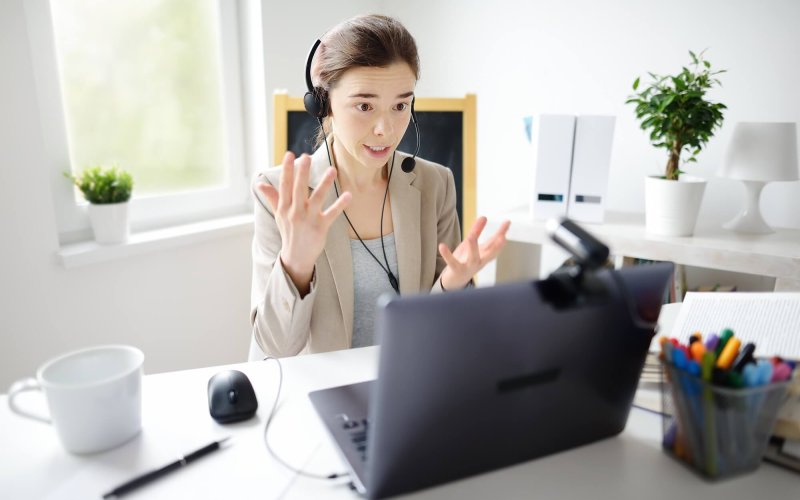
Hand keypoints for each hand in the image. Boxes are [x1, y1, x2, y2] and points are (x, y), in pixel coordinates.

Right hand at [258, 152, 350, 292]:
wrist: (296, 257)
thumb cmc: (289, 232)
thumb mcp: (278, 215)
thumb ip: (272, 197)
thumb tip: (259, 183)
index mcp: (284, 207)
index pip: (285, 185)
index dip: (287, 170)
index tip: (289, 154)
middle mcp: (295, 212)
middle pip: (298, 189)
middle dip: (302, 172)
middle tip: (306, 157)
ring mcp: (308, 220)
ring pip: (317, 198)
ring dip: (324, 184)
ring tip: (332, 170)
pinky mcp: (321, 228)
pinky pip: (332, 214)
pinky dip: (340, 205)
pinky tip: (348, 195)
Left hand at [438, 216, 510, 289]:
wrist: (454, 281)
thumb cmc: (465, 261)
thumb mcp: (471, 245)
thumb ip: (476, 231)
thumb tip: (484, 216)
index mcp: (484, 255)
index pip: (494, 243)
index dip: (501, 233)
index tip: (507, 222)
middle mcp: (479, 262)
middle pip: (489, 254)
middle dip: (496, 246)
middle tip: (502, 237)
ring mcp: (468, 267)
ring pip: (473, 258)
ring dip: (473, 248)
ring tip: (471, 236)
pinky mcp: (456, 270)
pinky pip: (452, 263)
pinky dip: (447, 255)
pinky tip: (442, 246)